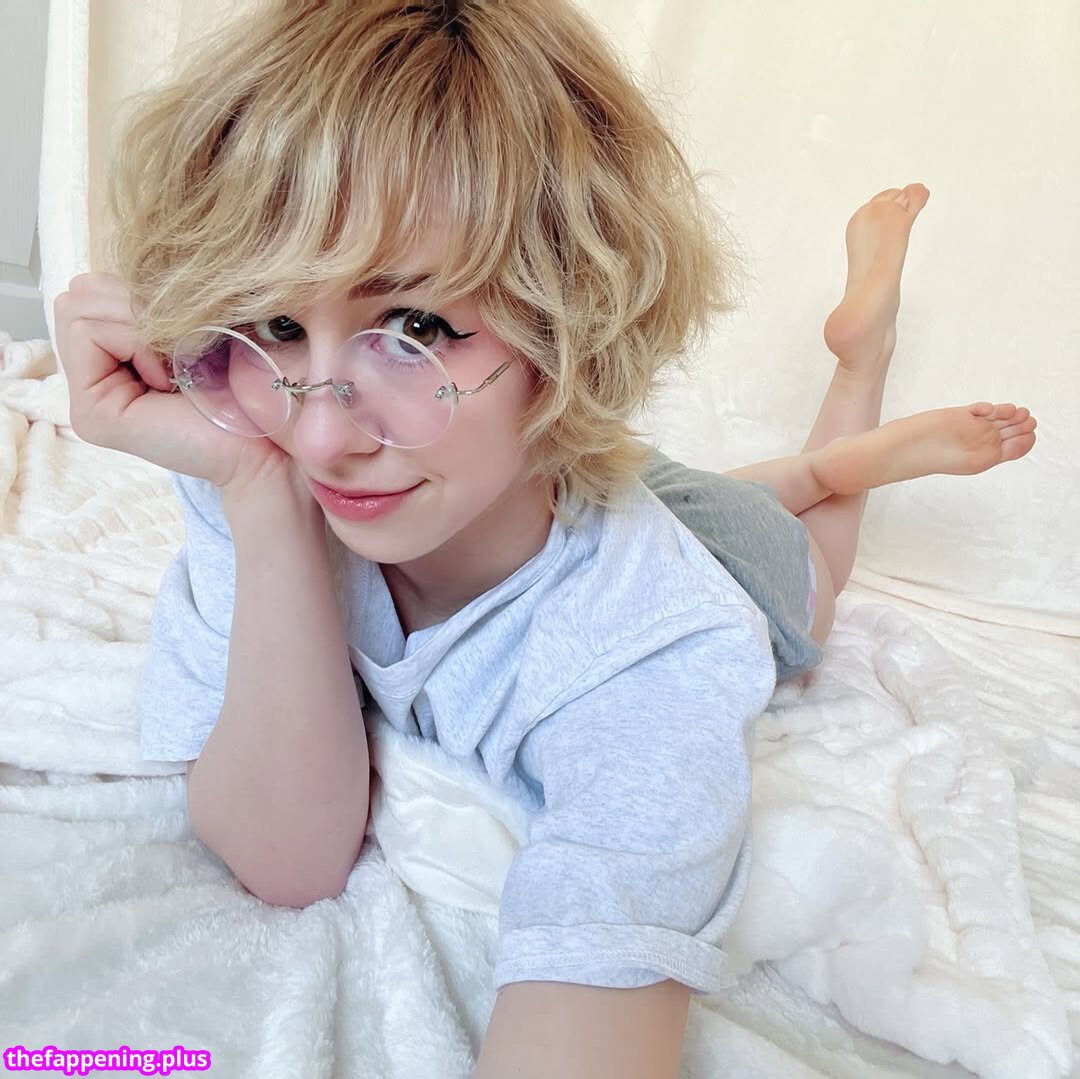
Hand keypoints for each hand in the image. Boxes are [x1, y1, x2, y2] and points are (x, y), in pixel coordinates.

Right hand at [55, 272, 288, 489]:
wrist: (265, 445)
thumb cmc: (242, 388)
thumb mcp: (189, 329)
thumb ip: (148, 303)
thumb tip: (127, 266)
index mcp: (113, 359)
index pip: (90, 291)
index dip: (136, 294)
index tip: (182, 334)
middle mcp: (92, 381)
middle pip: (77, 296)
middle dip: (131, 305)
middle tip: (175, 348)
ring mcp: (86, 402)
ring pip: (77, 311)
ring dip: (136, 325)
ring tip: (173, 365)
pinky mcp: (92, 415)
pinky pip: (90, 335)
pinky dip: (136, 343)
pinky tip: (168, 380)